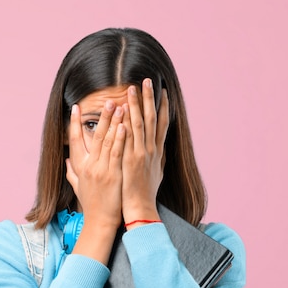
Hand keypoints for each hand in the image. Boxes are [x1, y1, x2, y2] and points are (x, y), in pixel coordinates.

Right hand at [65, 100, 125, 262]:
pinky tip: (125, 125)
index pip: (75, 140)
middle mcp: (89, 166)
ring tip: (120, 105)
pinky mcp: (113, 176)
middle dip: (102, 117)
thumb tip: (67, 161)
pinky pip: (117, 153)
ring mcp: (101, 170)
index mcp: (80, 167)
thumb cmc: (92, 205)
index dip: (75, 123)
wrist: (100, 222)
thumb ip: (72, 172)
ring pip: (107, 141)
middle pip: (95, 136)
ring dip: (114, 122)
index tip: (77, 108)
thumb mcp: (78, 187)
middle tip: (108, 100)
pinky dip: (120, 138)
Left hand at [121, 78, 168, 226]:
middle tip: (147, 80)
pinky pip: (129, 137)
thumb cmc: (146, 193)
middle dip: (149, 99)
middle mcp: (152, 150)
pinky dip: (127, 123)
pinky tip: (124, 110)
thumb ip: (157, 159)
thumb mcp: (156, 173)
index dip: (162, 107)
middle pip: (152, 119)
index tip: (162, 92)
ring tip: (133, 88)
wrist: (140, 207)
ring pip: (140, 124)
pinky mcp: (131, 160)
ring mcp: (142, 154)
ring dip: (137, 105)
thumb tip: (161, 150)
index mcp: (157, 151)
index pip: (161, 124)